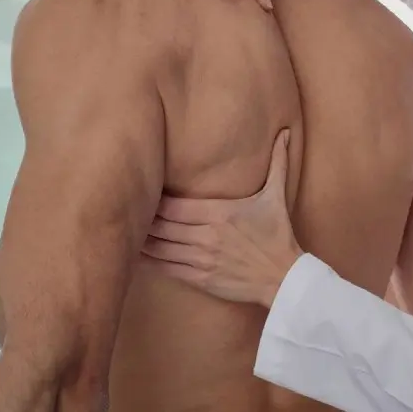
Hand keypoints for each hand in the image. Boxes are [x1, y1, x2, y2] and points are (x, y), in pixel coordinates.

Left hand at [141, 130, 302, 307]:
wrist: (284, 277)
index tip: (144, 192)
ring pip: (160, 247)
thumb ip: (277, 162)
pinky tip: (137, 254)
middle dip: (144, 218)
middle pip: (161, 225)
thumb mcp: (275, 196)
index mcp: (219, 213)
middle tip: (129, 210)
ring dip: (142, 239)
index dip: (155, 201)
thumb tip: (285, 133)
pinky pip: (166, 268)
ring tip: (127, 229)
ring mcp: (201, 259)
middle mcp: (206, 235)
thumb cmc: (277, 234)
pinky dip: (150, 261)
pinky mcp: (200, 278)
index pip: (173, 206)